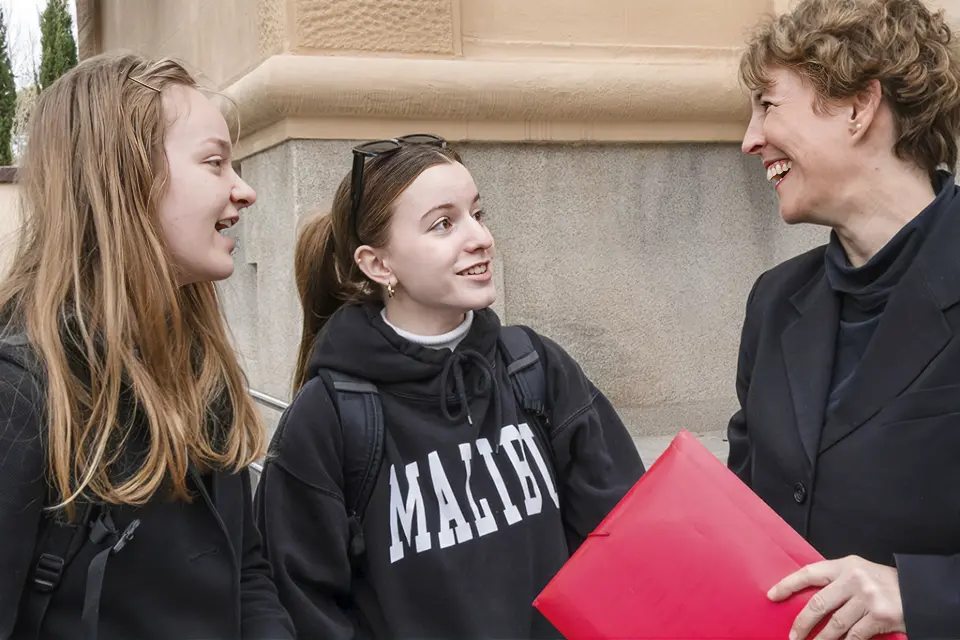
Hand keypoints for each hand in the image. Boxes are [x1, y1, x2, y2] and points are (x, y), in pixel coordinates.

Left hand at [768, 555, 905, 639]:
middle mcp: (854, 579)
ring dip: (820, 639)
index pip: (809, 573)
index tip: (772, 595)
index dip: (788, 584)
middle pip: (818, 603)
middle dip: (802, 622)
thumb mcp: (859, 573)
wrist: (920, 592)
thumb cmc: (886, 584)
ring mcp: (867, 598)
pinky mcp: (879, 616)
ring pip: (835, 624)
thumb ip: (837, 581)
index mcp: (845, 565)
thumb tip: (807, 597)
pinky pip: (854, 636)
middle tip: (792, 635)